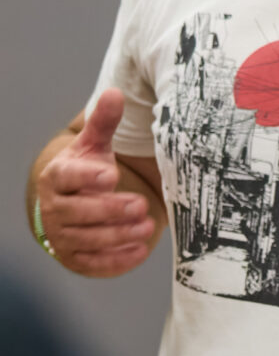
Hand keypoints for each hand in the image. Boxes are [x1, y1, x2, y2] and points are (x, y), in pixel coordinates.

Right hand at [35, 89, 157, 276]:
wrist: (74, 205)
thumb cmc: (87, 173)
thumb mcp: (94, 147)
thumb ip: (103, 123)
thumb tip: (114, 93)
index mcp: (56, 177)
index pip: (65, 177)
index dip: (86, 177)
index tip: (111, 175)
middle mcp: (54, 208)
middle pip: (77, 212)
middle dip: (109, 210)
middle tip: (140, 205)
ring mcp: (62, 235)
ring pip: (87, 239)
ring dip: (118, 235)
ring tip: (147, 226)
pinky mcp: (75, 258)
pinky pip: (93, 262)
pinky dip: (115, 260)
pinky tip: (139, 251)